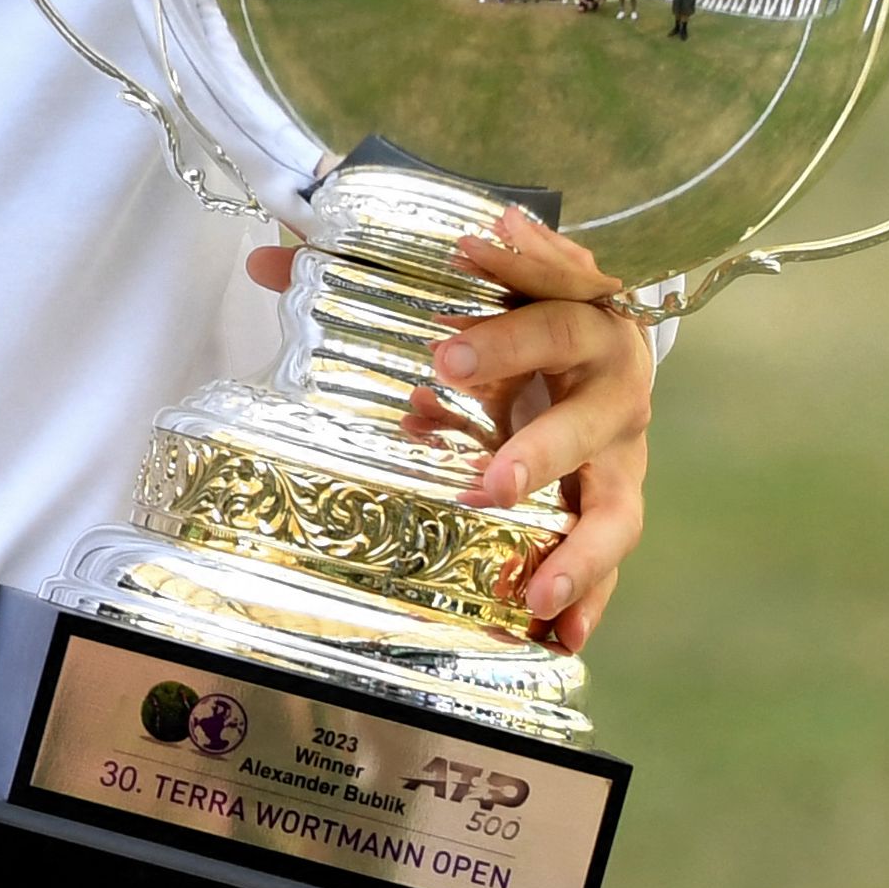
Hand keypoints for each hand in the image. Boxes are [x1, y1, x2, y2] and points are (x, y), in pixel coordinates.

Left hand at [246, 208, 654, 653]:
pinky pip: (610, 554)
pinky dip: (591, 597)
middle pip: (586, 408)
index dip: (518, 266)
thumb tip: (265, 264)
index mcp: (578, 308)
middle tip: (488, 480)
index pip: (552, 283)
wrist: (603, 339)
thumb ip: (373, 273)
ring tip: (533, 590)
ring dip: (577, 549)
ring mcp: (623, 447)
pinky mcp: (619, 496)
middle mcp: (611, 377)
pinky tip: (558, 633)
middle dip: (539, 447)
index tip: (468, 254)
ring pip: (613, 501)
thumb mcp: (469, 288)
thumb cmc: (524, 314)